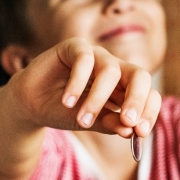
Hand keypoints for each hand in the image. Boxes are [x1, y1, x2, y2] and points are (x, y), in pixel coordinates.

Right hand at [7, 37, 159, 137]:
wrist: (30, 104)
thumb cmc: (63, 112)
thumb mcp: (89, 122)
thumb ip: (109, 123)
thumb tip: (131, 131)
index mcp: (124, 88)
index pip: (149, 95)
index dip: (149, 112)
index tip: (140, 132)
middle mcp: (115, 69)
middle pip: (140, 75)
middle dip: (136, 99)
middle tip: (127, 121)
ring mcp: (96, 56)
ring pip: (111, 71)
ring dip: (97, 99)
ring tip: (82, 121)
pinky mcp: (74, 47)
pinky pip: (84, 59)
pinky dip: (77, 83)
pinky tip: (67, 102)